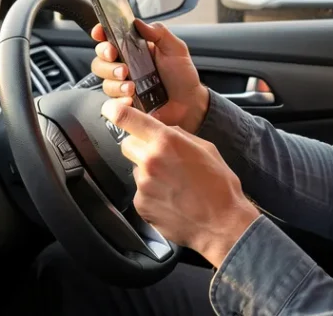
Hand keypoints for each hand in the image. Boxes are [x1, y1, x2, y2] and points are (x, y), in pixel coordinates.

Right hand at [91, 20, 209, 133]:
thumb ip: (158, 32)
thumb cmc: (182, 75)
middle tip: (122, 67)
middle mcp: (125, 65)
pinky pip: (112, 102)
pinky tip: (131, 99)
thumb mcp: (175, 48)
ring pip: (104, 82)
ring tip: (131, 86)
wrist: (190, 103)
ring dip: (114, 83)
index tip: (100, 33)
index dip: (101, 34)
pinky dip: (119, 100)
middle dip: (106, 62)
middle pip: (100, 60)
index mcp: (134, 49)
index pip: (110, 38)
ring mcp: (124, 85)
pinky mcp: (126, 103)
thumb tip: (138, 22)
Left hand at [102, 97, 259, 267]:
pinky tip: (171, 199)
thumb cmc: (219, 185)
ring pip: (136, 170)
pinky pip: (140, 192)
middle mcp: (150, 161)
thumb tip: (162, 129)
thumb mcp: (206, 148)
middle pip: (127, 145)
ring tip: (173, 185)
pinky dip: (152, 194)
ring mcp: (143, 185)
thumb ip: (179, 135)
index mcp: (167, 141)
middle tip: (160, 158)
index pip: (128, 119)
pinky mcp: (141, 205)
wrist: (222, 223)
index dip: (115, 111)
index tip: (110, 109)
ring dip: (149, 173)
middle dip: (139, 147)